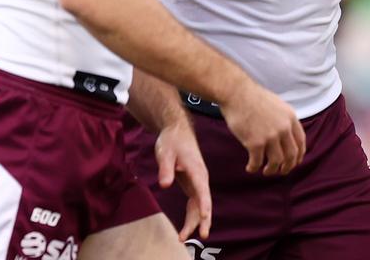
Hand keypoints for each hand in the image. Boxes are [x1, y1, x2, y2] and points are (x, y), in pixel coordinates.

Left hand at [155, 120, 211, 240]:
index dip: (204, 204)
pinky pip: (195, 203)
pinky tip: (187, 229)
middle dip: (203, 220)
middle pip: (204, 203)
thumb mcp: (165, 152)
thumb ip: (166, 168)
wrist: (177, 131)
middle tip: (201, 236)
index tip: (204, 217)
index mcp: (197, 170)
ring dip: (195, 222)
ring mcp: (198, 182)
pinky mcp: (192, 184)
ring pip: (200, 206)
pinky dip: (192, 216)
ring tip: (184, 238)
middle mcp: (201, 178)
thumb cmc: (172, 140)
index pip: (202, 190)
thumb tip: (165, 185)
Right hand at [219, 81, 305, 175]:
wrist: (235, 92)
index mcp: (290, 118)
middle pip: (291, 155)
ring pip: (276, 161)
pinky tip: (250, 168)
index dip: (298, 155)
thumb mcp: (276, 104)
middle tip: (282, 171)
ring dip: (271, 170)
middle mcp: (284, 129)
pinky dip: (254, 167)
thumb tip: (285, 133)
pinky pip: (257, 161)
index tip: (294, 161)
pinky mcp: (255, 142)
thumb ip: (283, 119)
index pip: (301, 142)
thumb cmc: (251, 96)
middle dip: (287, 166)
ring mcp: (270, 136)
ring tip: (266, 172)